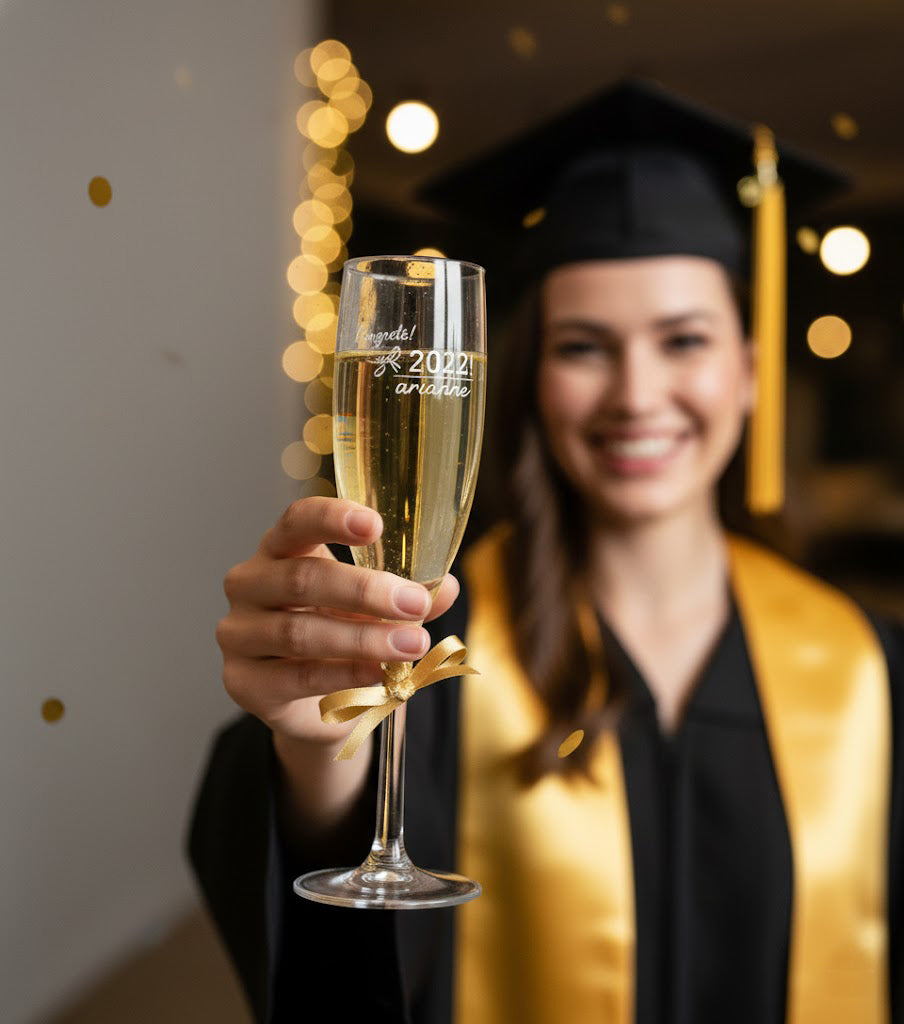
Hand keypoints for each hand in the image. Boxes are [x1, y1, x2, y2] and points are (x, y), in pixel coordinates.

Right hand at [215, 496, 458, 747]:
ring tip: (411, 644)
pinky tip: (379, 675)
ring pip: (299, 632)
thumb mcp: (375, 610)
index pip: (296, 521)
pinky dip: (343, 675)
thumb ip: (406, 597)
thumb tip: (447, 588)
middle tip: (414, 603)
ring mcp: (238, 633)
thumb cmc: (340, 637)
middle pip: (302, 579)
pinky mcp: (242, 681)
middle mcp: (249, 584)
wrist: (314, 705)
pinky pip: (296, 677)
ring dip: (362, 639)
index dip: (332, 518)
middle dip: (364, 591)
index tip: (375, 525)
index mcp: (280, 549)